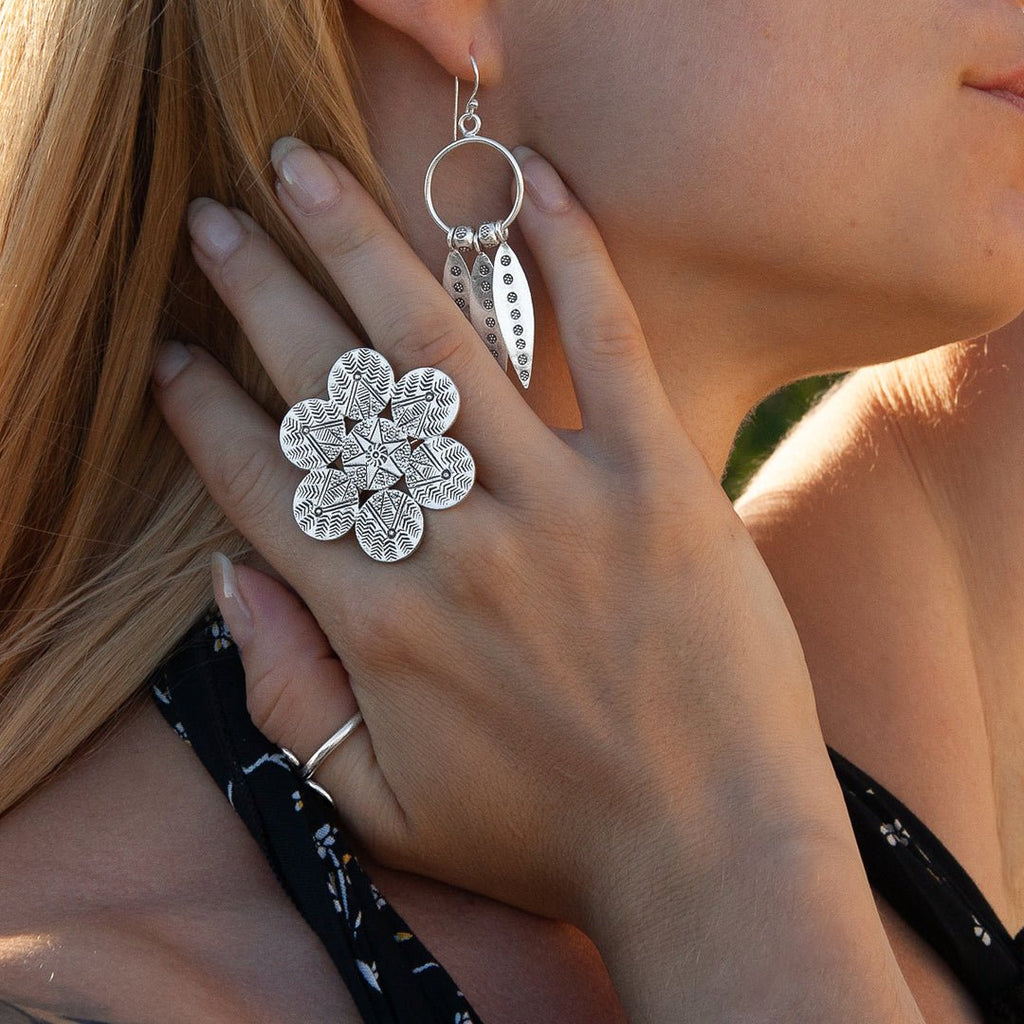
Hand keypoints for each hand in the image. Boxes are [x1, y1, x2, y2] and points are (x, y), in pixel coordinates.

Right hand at [154, 137, 843, 932]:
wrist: (710, 850)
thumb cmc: (548, 838)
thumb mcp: (381, 805)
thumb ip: (288, 698)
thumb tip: (226, 585)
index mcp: (381, 625)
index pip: (263, 487)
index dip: (205, 414)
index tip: (175, 358)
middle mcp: (453, 547)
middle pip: (330, 390)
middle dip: (258, 294)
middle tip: (218, 221)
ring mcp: (559, 503)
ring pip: (436, 344)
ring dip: (362, 244)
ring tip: (307, 172)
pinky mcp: (658, 482)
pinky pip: (604, 340)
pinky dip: (565, 254)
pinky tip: (526, 184)